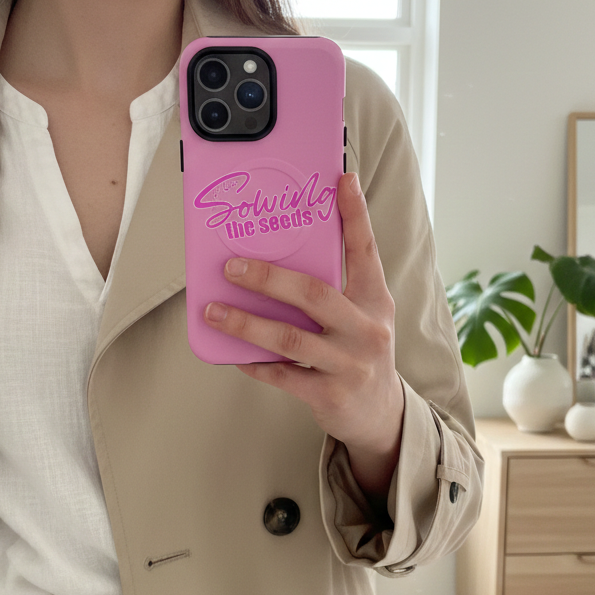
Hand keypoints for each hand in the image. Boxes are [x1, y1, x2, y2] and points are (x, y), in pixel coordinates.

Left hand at [203, 172, 403, 499]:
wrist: (381, 415)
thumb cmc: (360, 353)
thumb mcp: (363, 316)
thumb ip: (335, 289)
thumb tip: (279, 257)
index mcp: (376, 301)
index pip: (366, 251)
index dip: (355, 215)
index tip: (342, 179)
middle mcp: (367, 329)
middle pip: (313, 294)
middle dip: (267, 277)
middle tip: (230, 265)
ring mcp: (350, 364)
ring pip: (290, 339)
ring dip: (246, 324)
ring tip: (213, 311)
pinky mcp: (330, 394)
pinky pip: (283, 376)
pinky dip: (255, 364)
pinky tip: (234, 355)